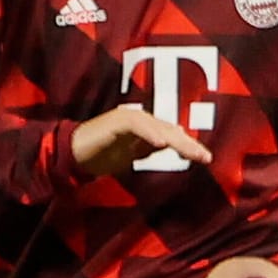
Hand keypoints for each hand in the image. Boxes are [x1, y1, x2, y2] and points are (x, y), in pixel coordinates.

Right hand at [69, 106, 211, 176]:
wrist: (72, 153)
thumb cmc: (101, 154)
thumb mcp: (132, 154)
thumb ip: (150, 149)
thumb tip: (173, 147)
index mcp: (147, 128)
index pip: (173, 136)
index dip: (189, 146)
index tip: (205, 158)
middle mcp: (141, 120)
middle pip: (170, 130)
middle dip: (189, 144)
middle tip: (205, 157)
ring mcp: (129, 118)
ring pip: (158, 127)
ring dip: (175, 140)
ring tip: (190, 152)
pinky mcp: (116, 121)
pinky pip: (136, 125)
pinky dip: (149, 133)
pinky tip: (160, 144)